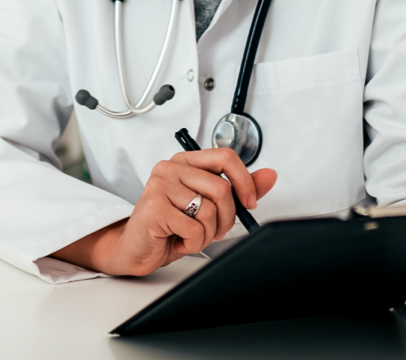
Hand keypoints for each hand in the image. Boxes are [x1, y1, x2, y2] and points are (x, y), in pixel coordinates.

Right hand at [53, 149, 276, 276]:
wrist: (136, 248)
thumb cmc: (170, 226)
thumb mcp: (208, 206)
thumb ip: (238, 189)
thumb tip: (269, 175)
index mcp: (185, 161)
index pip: (225, 157)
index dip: (244, 181)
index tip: (249, 203)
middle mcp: (170, 168)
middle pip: (222, 189)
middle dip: (226, 219)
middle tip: (213, 230)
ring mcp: (159, 185)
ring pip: (210, 211)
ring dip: (207, 234)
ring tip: (189, 235)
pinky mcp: (154, 208)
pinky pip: (195, 229)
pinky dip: (193, 243)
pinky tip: (177, 241)